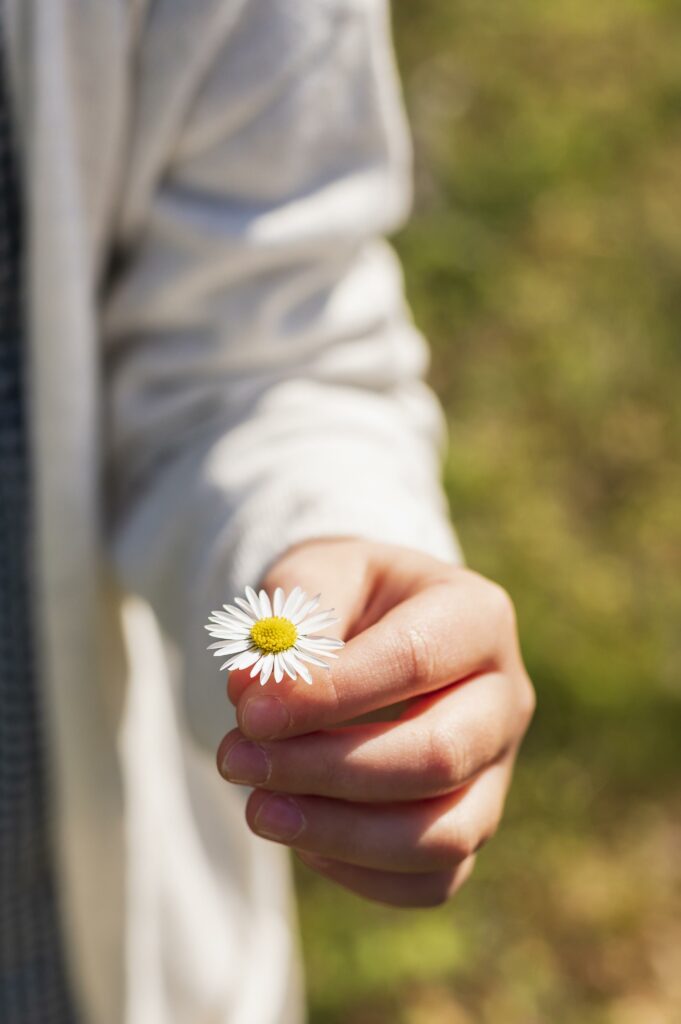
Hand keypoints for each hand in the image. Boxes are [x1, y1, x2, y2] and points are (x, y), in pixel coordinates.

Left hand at [217, 537, 534, 907]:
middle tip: (237, 760)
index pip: (413, 660)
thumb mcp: (314, 577)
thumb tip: (251, 689)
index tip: (248, 712)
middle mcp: (503, 697)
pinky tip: (299, 832)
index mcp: (475, 615)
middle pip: (438, 757)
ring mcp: (495, 768)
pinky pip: (431, 880)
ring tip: (257, 809)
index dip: (329, 694)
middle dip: (326, 769)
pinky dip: (359, 871)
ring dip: (339, 832)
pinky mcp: (472, 822)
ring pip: (442, 836)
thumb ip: (290, 622)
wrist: (365, 628)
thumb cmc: (340, 598)